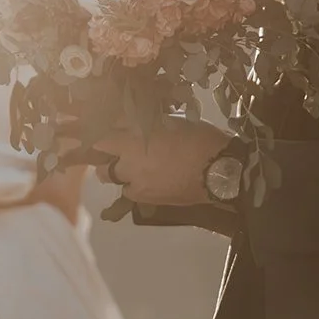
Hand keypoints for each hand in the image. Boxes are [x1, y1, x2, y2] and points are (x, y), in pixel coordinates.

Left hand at [94, 119, 234, 206]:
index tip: (101, 132)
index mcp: (133, 141)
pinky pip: (130, 192)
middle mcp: (129, 165)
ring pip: (115, 180)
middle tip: (116, 150)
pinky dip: (133, 185)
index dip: (99, 136)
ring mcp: (137, 184)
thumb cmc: (199, 140)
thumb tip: (129, 120)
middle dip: (105, 158)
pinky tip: (145, 179)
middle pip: (102, 166)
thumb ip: (146, 122)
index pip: (100, 139)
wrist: (219, 171)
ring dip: (119, 172)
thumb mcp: (172, 122)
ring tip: (133, 165)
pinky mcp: (147, 199)